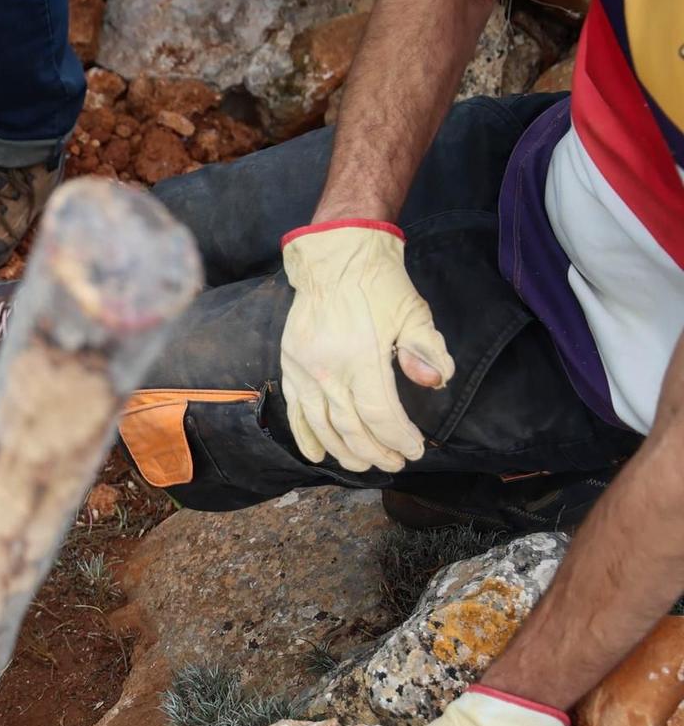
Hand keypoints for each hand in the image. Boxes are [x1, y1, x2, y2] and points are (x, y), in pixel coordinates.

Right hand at [280, 221, 454, 473]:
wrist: (334, 261)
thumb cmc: (379, 286)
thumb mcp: (413, 312)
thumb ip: (426, 348)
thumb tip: (436, 380)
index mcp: (362, 358)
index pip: (381, 415)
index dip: (399, 438)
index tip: (415, 449)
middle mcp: (329, 372)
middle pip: (352, 428)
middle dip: (376, 452)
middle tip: (395, 463)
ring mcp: (305, 372)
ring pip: (323, 427)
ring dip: (344, 452)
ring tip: (364, 465)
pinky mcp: (290, 369)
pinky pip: (296, 413)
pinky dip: (308, 437)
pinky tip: (319, 455)